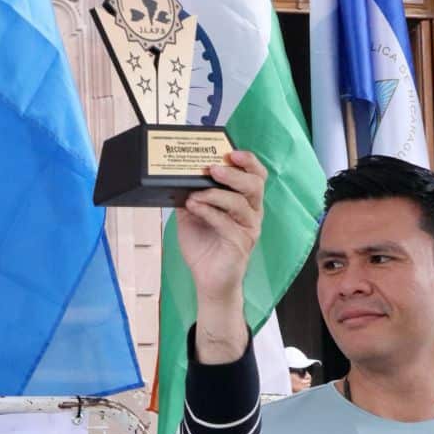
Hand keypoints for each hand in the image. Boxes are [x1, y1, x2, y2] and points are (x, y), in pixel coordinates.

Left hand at [177, 150, 266, 306]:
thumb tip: (177, 176)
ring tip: (195, 193)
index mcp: (245, 202)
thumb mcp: (192, 215)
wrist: (206, 280)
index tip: (231, 152)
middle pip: (255, 184)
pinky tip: (194, 207)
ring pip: (241, 203)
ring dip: (216, 194)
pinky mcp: (240, 244)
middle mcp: (251, 213)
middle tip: (212, 169)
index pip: (256, 175)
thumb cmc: (204, 247)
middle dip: (234, 173)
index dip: (248, 161)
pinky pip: (227, 223)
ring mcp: (248, 229)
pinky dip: (209, 212)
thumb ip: (190, 195)